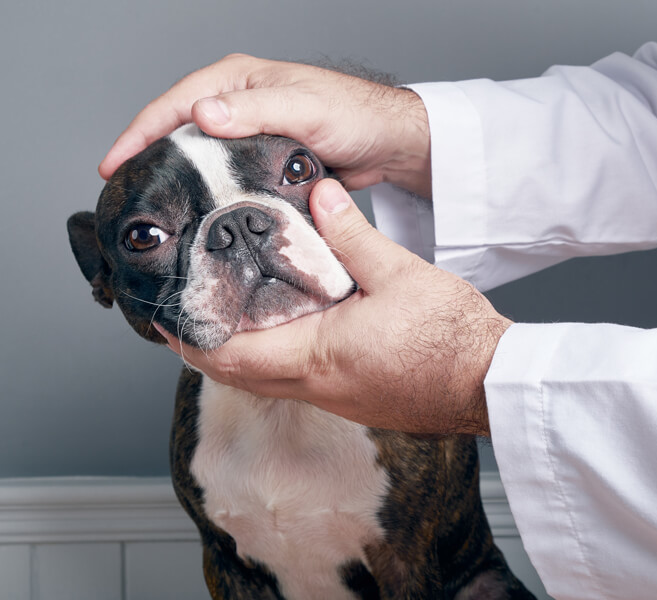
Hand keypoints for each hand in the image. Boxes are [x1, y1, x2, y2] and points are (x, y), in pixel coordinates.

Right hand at [99, 54, 431, 196]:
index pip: (174, 104)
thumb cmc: (352, 115)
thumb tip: (202, 114)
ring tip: (153, 209)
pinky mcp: (263, 161)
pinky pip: (226, 176)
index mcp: (237, 80)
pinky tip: (198, 214)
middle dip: (149, 159)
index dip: (139, 133)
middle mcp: (238, 104)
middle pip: (179, 132)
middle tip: (126, 195)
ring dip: (177, 179)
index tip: (113, 165)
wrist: (387, 143)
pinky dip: (209, 192)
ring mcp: (249, 133)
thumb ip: (256, 110)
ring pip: (201, 158)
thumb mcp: (304, 107)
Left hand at [156, 179, 511, 435]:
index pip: (230, 355)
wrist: (491, 382)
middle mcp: (318, 386)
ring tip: (230, 317)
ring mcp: (337, 399)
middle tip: (187, 315)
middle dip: (205, 348)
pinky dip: (275, 362)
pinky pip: (297, 385)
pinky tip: (288, 331)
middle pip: (238, 376)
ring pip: (267, 383)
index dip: (189, 338)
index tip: (164, 318)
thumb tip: (321, 194)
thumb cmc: (452, 337)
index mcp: (317, 355)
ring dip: (240, 355)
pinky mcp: (356, 401)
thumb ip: (352, 233)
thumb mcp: (399, 272)